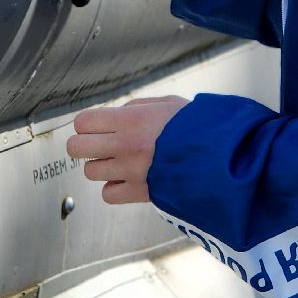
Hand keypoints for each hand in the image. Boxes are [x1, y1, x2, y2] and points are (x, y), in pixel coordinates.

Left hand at [66, 95, 189, 203]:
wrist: (221, 157)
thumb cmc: (197, 127)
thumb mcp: (167, 104)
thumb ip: (136, 107)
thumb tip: (115, 115)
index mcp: (131, 120)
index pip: (83, 122)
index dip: (87, 123)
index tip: (96, 126)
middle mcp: (125, 146)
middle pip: (77, 148)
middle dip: (84, 144)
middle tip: (98, 144)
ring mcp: (130, 172)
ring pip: (90, 171)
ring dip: (101, 166)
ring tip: (120, 161)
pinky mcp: (139, 193)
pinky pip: (108, 194)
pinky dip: (114, 187)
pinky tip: (128, 178)